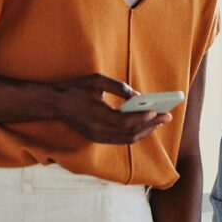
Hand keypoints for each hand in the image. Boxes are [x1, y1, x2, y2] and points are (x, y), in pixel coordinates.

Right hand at [52, 73, 170, 143]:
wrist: (54, 102)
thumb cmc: (76, 89)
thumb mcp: (96, 81)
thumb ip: (118, 87)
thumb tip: (138, 97)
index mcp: (97, 116)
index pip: (126, 122)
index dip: (144, 118)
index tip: (158, 112)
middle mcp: (98, 131)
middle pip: (130, 133)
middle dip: (151, 125)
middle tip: (167, 117)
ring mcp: (97, 137)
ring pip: (127, 140)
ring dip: (145, 132)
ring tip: (159, 121)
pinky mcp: (97, 138)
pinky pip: (121, 140)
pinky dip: (135, 134)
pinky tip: (145, 126)